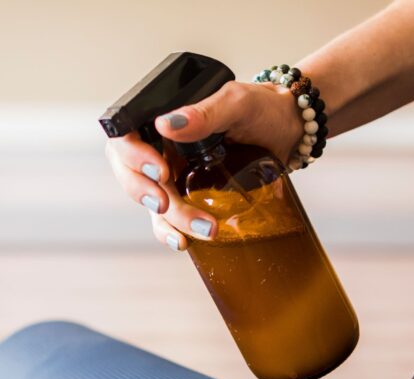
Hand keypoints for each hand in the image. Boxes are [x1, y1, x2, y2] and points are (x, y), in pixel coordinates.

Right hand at [103, 81, 301, 249]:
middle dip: (146, 193)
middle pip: (132, 175)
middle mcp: (160, 147)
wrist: (289, 130)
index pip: (124, 137)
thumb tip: (167, 125)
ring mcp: (173, 175)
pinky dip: (173, 232)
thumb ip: (205, 112)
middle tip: (167, 204)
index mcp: (161, 119)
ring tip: (202, 228)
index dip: (132, 158)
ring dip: (169, 220)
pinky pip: (169, 219)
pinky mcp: (189, 196)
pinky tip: (186, 241)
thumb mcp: (237, 102)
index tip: (160, 170)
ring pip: (153, 202)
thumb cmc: (263, 107)